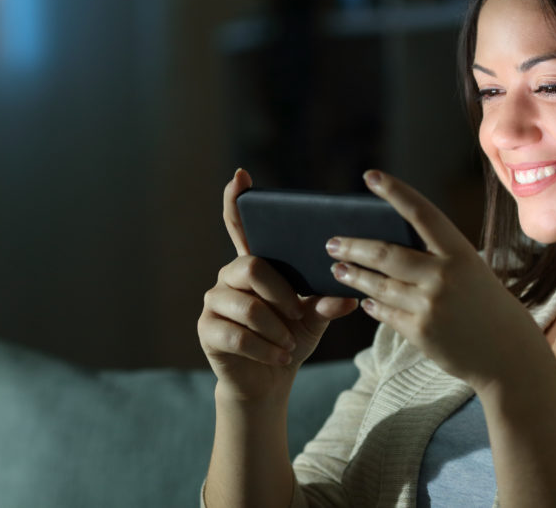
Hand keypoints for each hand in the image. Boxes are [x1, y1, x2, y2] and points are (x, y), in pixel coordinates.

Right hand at [198, 168, 357, 402]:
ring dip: (277, 329)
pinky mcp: (206, 330)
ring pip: (249, 306)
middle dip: (282, 294)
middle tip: (298, 315)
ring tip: (290, 344)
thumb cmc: (289, 339)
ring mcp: (214, 302)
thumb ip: (325, 302)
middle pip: (253, 267)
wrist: (267, 379)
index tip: (241, 176)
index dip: (237, 201)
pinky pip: (238, 336)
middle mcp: (228, 276)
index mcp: (253, 264)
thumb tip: (348, 296)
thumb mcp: (313, 319)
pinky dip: (266, 349)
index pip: (240, 226)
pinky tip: (280, 357)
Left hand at [326, 170, 542, 392]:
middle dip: (353, 247)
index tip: (370, 176)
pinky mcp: (420, 332)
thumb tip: (387, 245)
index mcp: (460, 252)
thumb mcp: (471, 271)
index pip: (421, 212)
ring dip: (353, 276)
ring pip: (378, 285)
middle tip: (331, 243)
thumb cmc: (487, 306)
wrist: (508, 355)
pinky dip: (372, 305)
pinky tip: (364, 301)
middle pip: (385, 254)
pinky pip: (385, 313)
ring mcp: (430, 305)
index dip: (394, 192)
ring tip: (338, 269)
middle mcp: (443, 275)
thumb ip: (436, 257)